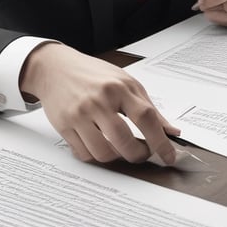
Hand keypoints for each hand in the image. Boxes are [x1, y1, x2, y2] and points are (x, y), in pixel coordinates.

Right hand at [19, 42, 178, 164]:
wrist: (55, 68)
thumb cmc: (93, 74)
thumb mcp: (126, 83)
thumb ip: (149, 108)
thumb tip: (171, 131)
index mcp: (119, 88)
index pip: (146, 118)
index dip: (160, 142)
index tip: (169, 156)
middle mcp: (98, 101)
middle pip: (124, 141)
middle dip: (138, 155)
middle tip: (142, 152)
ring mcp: (79, 115)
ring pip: (104, 153)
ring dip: (117, 158)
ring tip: (120, 149)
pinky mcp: (64, 126)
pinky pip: (85, 154)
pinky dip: (96, 155)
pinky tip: (100, 145)